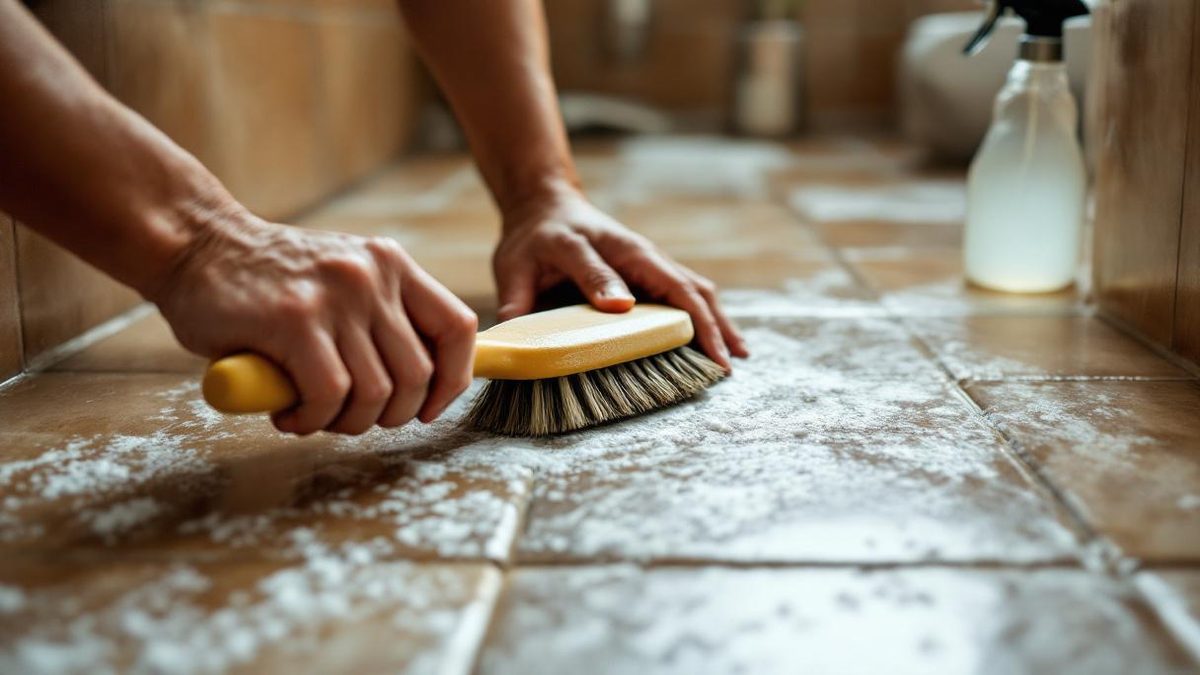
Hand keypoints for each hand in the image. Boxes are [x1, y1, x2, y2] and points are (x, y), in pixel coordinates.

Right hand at [151, 211, 477, 434]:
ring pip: (376, 393)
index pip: (458, 328)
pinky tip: (288, 413)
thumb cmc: (268, 280)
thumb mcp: (342, 281)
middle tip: (351, 418)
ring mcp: (336, 297)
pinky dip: (312, 419)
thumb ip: (380, 320)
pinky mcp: (294, 320)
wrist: (195, 245)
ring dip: (346, 423)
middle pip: (417, 375)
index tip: (427, 408)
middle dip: (390, 416)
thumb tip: (420, 386)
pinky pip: (330, 395)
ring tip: (313, 415)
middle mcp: (372, 276)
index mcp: (392, 264)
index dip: (452, 381)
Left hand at [493, 189, 748, 368]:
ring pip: (697, 292)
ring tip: (735, 361)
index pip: (654, 284)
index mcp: (614, 251)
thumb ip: (522, 295)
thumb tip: (519, 330)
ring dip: (719, 323)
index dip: (682, 319)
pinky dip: (708, 318)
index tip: (690, 343)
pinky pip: (689, 295)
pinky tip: (721, 343)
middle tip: (723, 366)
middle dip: (711, 326)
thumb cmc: (533, 237)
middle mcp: (643, 256)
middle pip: (690, 289)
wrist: (546, 207)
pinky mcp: (653, 275)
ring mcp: (651, 265)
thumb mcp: (520, 262)